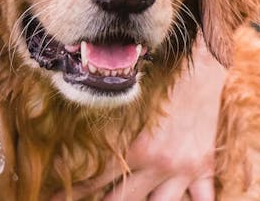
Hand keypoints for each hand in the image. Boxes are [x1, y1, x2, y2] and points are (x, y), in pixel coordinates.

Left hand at [53, 35, 223, 200]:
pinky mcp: (204, 167)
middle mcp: (160, 165)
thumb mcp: (130, 107)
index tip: (54, 198)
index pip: (99, 180)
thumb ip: (109, 129)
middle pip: (127, 199)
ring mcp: (185, 170)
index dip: (77, 192)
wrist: (200, 72)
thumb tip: (79, 139)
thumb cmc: (160, 82)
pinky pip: (204, 198)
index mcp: (137, 150)